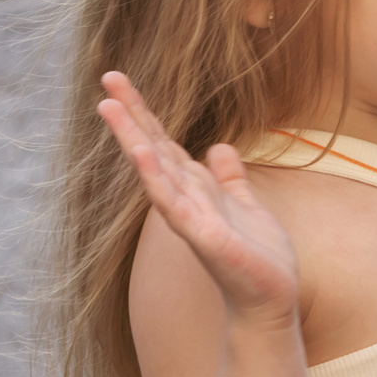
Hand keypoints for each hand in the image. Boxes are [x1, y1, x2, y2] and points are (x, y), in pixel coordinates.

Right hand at [97, 72, 298, 327]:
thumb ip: (228, 179)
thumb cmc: (257, 257)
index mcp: (195, 189)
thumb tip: (217, 149)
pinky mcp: (204, 237)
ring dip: (133, 138)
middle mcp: (185, 199)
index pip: (164, 142)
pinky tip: (143, 154)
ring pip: (156, 171)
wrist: (270, 299)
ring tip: (109, 106)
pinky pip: (176, 204)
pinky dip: (157, 179)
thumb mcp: (245, 205)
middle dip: (131, 114)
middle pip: (152, 148)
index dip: (144, 111)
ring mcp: (190, 218)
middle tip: (106, 76)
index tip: (119, 80)